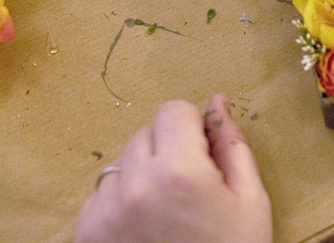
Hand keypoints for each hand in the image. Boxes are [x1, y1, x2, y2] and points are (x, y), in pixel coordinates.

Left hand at [74, 94, 271, 242]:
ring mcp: (102, 210)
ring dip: (141, 176)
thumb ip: (232, 145)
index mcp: (179, 169)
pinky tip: (142, 231)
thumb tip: (217, 103)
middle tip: (188, 189)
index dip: (192, 129)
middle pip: (145, 133)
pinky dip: (120, 204)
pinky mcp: (84, 233)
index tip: (204, 158)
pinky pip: (100, 196)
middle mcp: (134, 183)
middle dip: (168, 150)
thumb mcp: (250, 201)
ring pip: (121, 164)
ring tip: (163, 214)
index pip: (173, 110)